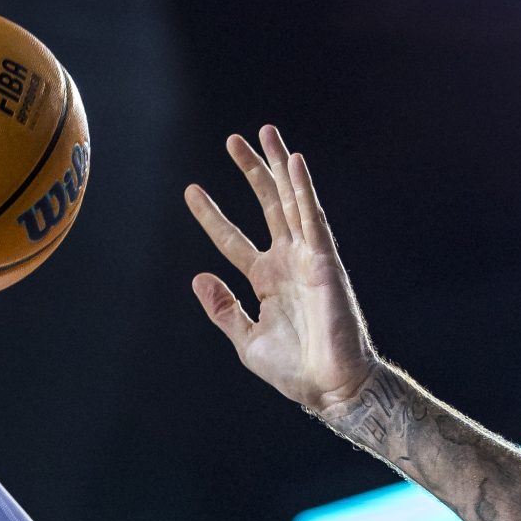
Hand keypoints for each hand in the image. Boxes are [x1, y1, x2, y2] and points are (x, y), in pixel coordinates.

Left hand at [184, 126, 377, 416]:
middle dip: (252, 171)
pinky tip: (294, 161)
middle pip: (266, 205)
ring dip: (279, 166)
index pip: (232, 240)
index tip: (190, 190)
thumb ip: (223, 309)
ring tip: (266, 133)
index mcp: (266, 280)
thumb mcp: (246, 340)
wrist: (329, 387)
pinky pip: (313, 218)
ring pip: (290, 201)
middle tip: (234, 140)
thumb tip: (199, 278)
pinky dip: (303, 189)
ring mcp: (307, 258)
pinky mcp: (325, 261)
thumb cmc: (294, 370)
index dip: (211, 215)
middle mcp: (287, 262)